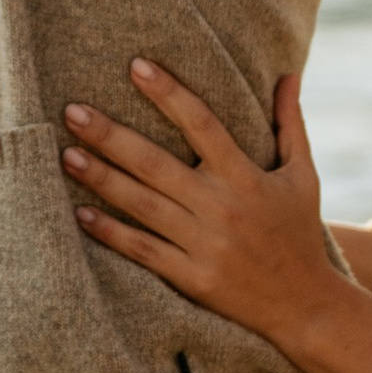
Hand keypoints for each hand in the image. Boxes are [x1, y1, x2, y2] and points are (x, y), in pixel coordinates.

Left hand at [65, 66, 346, 364]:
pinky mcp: (191, 278)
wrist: (305, 306)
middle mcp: (221, 208)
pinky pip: (143, 251)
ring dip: (101, 178)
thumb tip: (288, 73)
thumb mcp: (302, 175)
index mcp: (245, 177)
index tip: (136, 65)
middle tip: (73, 110)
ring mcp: (203, 245)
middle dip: (111, 136)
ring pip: (142, 205)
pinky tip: (80, 214)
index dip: (168, 93)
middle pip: (155, 164)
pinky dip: (110, 233)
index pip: (201, 123)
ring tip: (66, 153)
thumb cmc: (299, 233)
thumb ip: (290, 123)